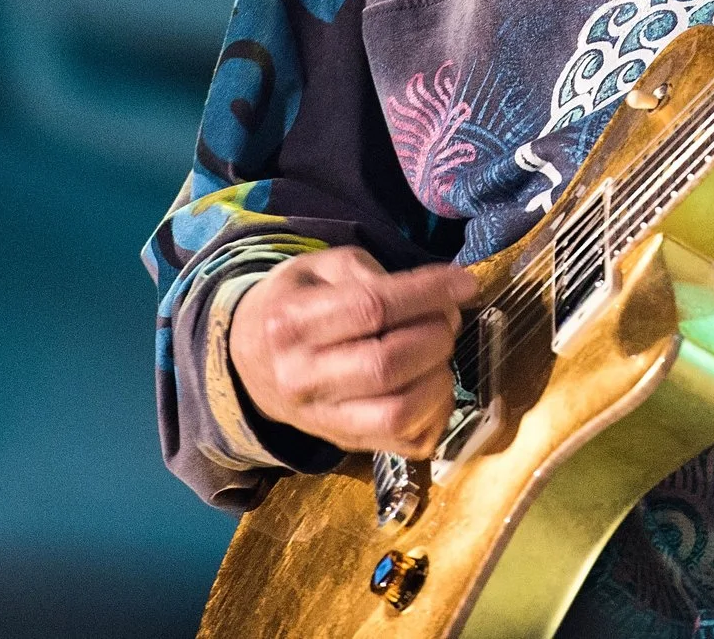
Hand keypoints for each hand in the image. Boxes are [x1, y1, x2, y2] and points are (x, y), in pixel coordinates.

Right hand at [228, 247, 477, 458]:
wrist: (249, 360)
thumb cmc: (295, 305)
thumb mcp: (319, 268)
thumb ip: (370, 272)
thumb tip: (437, 292)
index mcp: (292, 324)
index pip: (371, 309)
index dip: (428, 295)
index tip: (465, 285)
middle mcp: (302, 378)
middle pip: (387, 364)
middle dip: (436, 336)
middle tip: (446, 319)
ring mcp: (323, 420)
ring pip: (398, 413)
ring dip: (439, 379)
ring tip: (439, 354)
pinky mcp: (347, 445)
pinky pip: (407, 443)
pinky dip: (437, 415)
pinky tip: (434, 385)